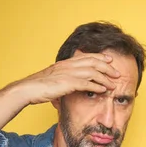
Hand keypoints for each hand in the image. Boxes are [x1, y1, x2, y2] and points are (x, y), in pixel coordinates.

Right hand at [0, 51, 121, 131]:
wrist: (27, 89)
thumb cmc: (39, 87)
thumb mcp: (54, 78)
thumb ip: (64, 77)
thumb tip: (72, 83)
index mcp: (66, 63)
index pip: (87, 56)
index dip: (100, 57)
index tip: (110, 59)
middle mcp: (68, 65)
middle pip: (93, 62)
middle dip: (108, 67)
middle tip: (118, 73)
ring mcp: (68, 73)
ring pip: (93, 72)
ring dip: (105, 78)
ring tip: (114, 85)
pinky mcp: (67, 83)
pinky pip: (86, 83)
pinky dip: (97, 86)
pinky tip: (104, 90)